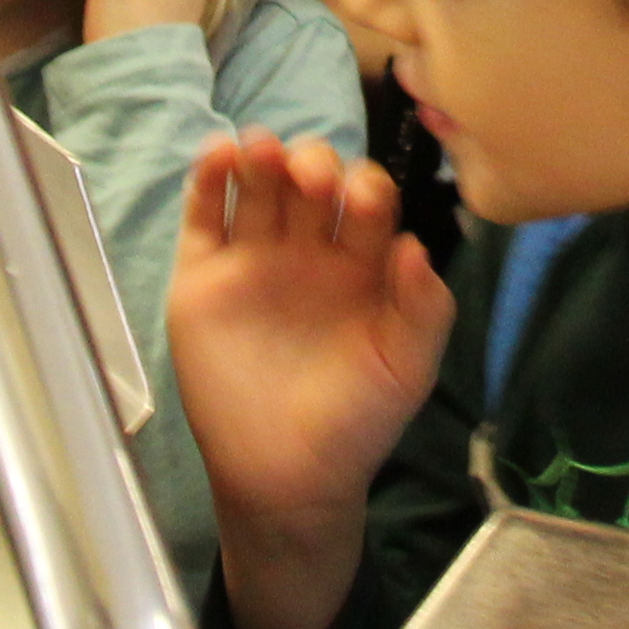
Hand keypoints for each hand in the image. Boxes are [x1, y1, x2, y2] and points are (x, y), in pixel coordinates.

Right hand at [171, 131, 448, 523]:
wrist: (287, 476)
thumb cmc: (356, 423)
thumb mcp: (407, 368)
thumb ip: (425, 308)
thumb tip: (416, 244)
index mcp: (361, 264)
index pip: (365, 199)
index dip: (365, 187)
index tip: (362, 198)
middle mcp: (307, 251)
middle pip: (310, 179)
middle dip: (314, 162)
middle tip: (313, 177)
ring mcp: (254, 259)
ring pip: (258, 185)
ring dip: (262, 156)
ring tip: (262, 151)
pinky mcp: (204, 277)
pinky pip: (204, 215)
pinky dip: (209, 179)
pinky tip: (220, 157)